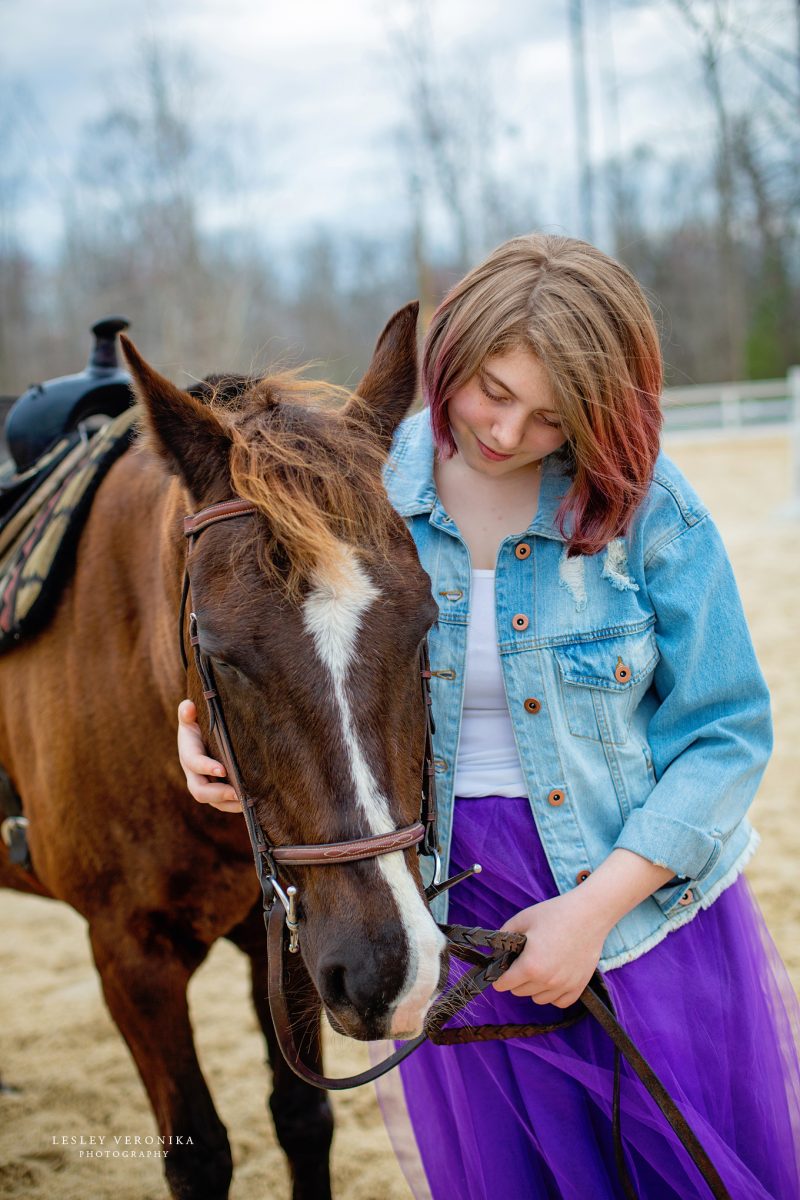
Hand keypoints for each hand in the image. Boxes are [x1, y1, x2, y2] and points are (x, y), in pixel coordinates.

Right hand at [177, 700, 240, 811]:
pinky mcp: (215, 790)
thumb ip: (188, 712)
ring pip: (213, 801)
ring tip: (247, 803)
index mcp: (188, 753)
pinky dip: (235, 805)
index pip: (194, 762)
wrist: (199, 735)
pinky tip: (251, 803)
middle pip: (200, 790)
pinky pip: (223, 803)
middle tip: (238, 793)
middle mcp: (193, 773)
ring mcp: (204, 784)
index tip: (222, 769)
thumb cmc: (198, 723)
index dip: (206, 767)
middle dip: (218, 794)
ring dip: (229, 804)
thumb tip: (188, 706)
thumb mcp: (191, 715)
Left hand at [492, 889, 606, 1007]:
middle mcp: (547, 981)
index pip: (503, 985)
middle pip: (519, 992)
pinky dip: (553, 994)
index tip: (502, 968)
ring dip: (534, 987)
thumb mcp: (522, 919)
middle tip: (523, 960)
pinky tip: (553, 977)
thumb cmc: (555, 914)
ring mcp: (564, 986)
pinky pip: (559, 1002)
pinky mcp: (579, 987)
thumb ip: (503, 936)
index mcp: (530, 966)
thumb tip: (494, 951)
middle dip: (516, 978)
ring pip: (538, 998)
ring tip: (540, 966)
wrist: (589, 914)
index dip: (498, 976)